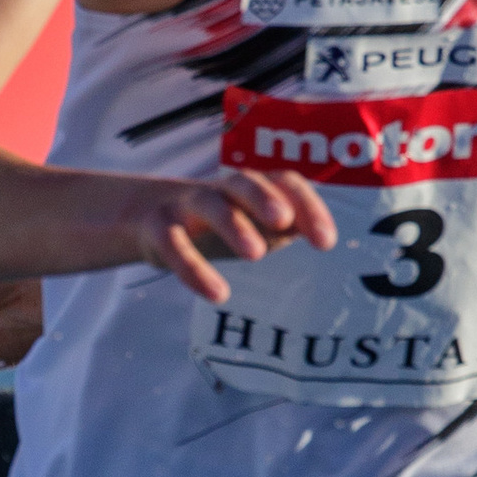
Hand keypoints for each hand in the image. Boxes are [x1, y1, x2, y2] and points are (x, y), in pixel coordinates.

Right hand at [122, 168, 336, 306]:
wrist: (150, 217)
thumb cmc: (220, 222)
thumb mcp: (256, 223)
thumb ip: (290, 226)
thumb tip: (326, 236)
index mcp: (250, 187)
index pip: (283, 182)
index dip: (307, 206)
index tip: (326, 242)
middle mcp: (220, 190)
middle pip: (243, 182)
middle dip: (263, 197)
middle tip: (283, 220)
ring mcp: (187, 206)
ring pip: (209, 204)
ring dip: (233, 225)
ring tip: (256, 255)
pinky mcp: (159, 230)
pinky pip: (174, 244)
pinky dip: (194, 269)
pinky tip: (218, 294)